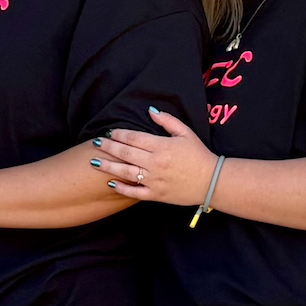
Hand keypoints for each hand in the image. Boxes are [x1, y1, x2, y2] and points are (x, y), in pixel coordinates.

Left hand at [98, 108, 214, 205]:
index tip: (109, 133)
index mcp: (161, 147)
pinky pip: (135, 192)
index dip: (119, 134)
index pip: (134, 138)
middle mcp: (155, 163)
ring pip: (125, 172)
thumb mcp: (186, 133)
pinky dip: (122, 188)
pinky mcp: (156, 195)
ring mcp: (154, 180)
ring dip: (108, 167)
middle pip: (126, 153)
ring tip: (94, 162)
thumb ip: (167, 121)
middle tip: (95, 143)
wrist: (211, 181)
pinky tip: (110, 183)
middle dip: (108, 147)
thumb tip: (150, 110)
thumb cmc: (199, 155)